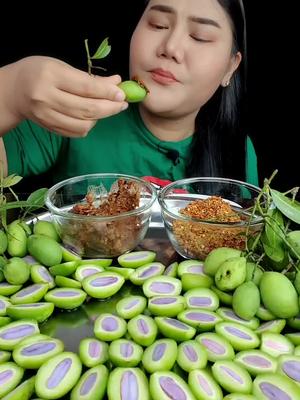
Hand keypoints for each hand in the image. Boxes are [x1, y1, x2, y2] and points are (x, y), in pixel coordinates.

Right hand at [5, 56, 127, 136]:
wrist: (14, 90)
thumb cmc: (40, 72)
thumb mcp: (63, 67)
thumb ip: (89, 78)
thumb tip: (116, 84)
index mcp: (51, 76)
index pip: (87, 88)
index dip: (108, 93)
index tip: (122, 94)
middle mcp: (47, 98)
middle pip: (87, 110)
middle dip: (110, 108)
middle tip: (122, 104)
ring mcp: (47, 116)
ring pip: (83, 125)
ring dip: (100, 118)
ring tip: (105, 109)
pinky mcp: (49, 128)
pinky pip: (76, 133)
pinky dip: (88, 126)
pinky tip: (91, 117)